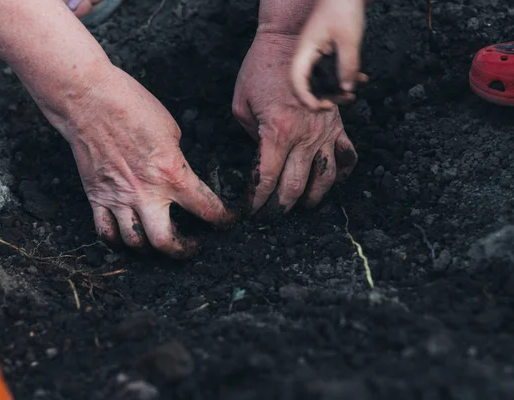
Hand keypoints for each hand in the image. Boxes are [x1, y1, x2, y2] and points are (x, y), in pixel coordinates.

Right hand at [57, 68, 235, 258]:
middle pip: (165, 242)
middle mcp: (145, 193)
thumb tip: (177, 175)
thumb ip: (176, 161)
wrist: (89, 99)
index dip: (223, 219)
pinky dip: (117, 241)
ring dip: (149, 248)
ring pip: (134, 242)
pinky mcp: (96, 196)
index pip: (206, 209)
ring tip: (158, 241)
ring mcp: (118, 198)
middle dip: (183, 251)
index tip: (227, 221)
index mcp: (171, 174)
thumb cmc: (132, 106)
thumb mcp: (171, 131)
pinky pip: (105, 232)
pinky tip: (127, 237)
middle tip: (192, 247)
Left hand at [233, 32, 357, 213]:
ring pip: (324, 178)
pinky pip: (347, 155)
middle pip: (293, 186)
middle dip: (279, 207)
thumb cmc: (260, 70)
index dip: (257, 201)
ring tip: (302, 205)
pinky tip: (332, 181)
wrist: (291, 41)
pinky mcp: (338, 124)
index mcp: (277, 132)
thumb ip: (251, 137)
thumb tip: (262, 158)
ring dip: (312, 198)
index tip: (251, 211)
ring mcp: (325, 132)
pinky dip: (342, 172)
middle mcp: (304, 137)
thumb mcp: (241, 105)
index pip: (266, 180)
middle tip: (271, 216)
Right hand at [291, 0, 367, 110]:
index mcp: (304, 51)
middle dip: (320, 99)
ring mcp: (314, 54)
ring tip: (351, 95)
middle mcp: (306, 55)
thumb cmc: (343, 8)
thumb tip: (346, 89)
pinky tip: (360, 79)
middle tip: (337, 104)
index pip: (297, 81)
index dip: (306, 98)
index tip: (321, 107)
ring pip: (318, 81)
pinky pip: (329, 72)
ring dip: (333, 91)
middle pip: (305, 86)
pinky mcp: (324, 52)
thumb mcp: (349, 39)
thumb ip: (348, 65)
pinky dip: (342, 78)